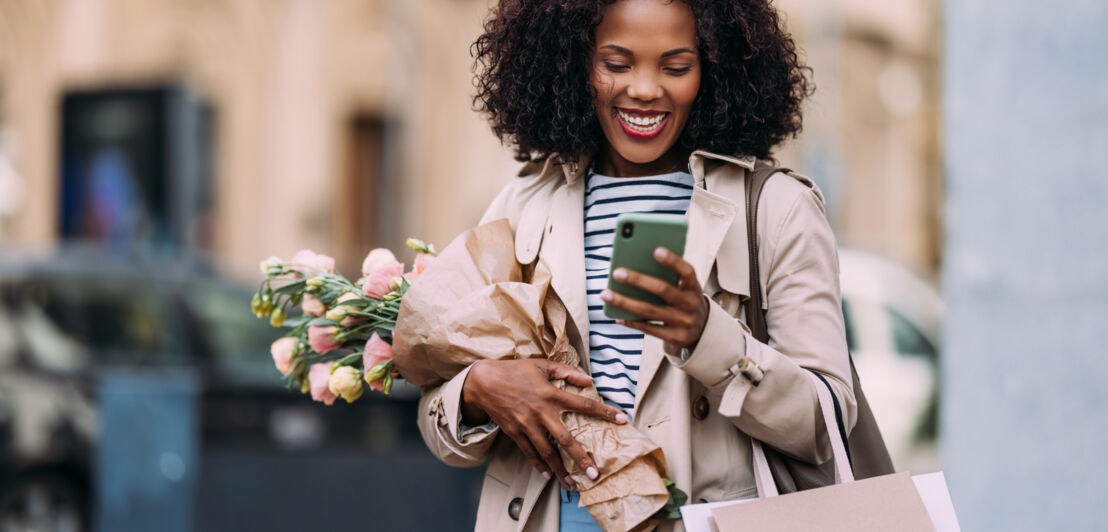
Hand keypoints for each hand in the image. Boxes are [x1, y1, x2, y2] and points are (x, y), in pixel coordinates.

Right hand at [460, 358, 628, 487]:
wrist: (484, 381)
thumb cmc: (515, 371)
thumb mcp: (542, 365)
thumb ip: (567, 372)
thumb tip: (589, 380)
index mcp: (551, 394)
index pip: (584, 405)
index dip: (604, 412)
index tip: (622, 420)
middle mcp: (541, 412)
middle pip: (565, 439)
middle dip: (581, 458)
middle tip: (594, 473)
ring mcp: (527, 425)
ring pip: (547, 452)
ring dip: (561, 470)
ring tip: (573, 484)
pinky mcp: (515, 432)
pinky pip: (529, 453)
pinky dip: (540, 465)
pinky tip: (549, 476)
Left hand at [601, 246, 708, 349]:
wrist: (703, 331)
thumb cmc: (684, 300)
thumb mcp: (685, 288)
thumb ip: (668, 276)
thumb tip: (635, 264)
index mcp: (694, 287)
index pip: (686, 271)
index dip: (673, 261)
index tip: (656, 250)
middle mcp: (691, 304)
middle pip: (663, 290)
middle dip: (638, 280)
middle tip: (616, 273)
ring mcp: (683, 322)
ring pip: (650, 311)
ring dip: (625, 302)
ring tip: (606, 294)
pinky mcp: (675, 337)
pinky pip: (648, 329)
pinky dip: (631, 322)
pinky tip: (616, 316)